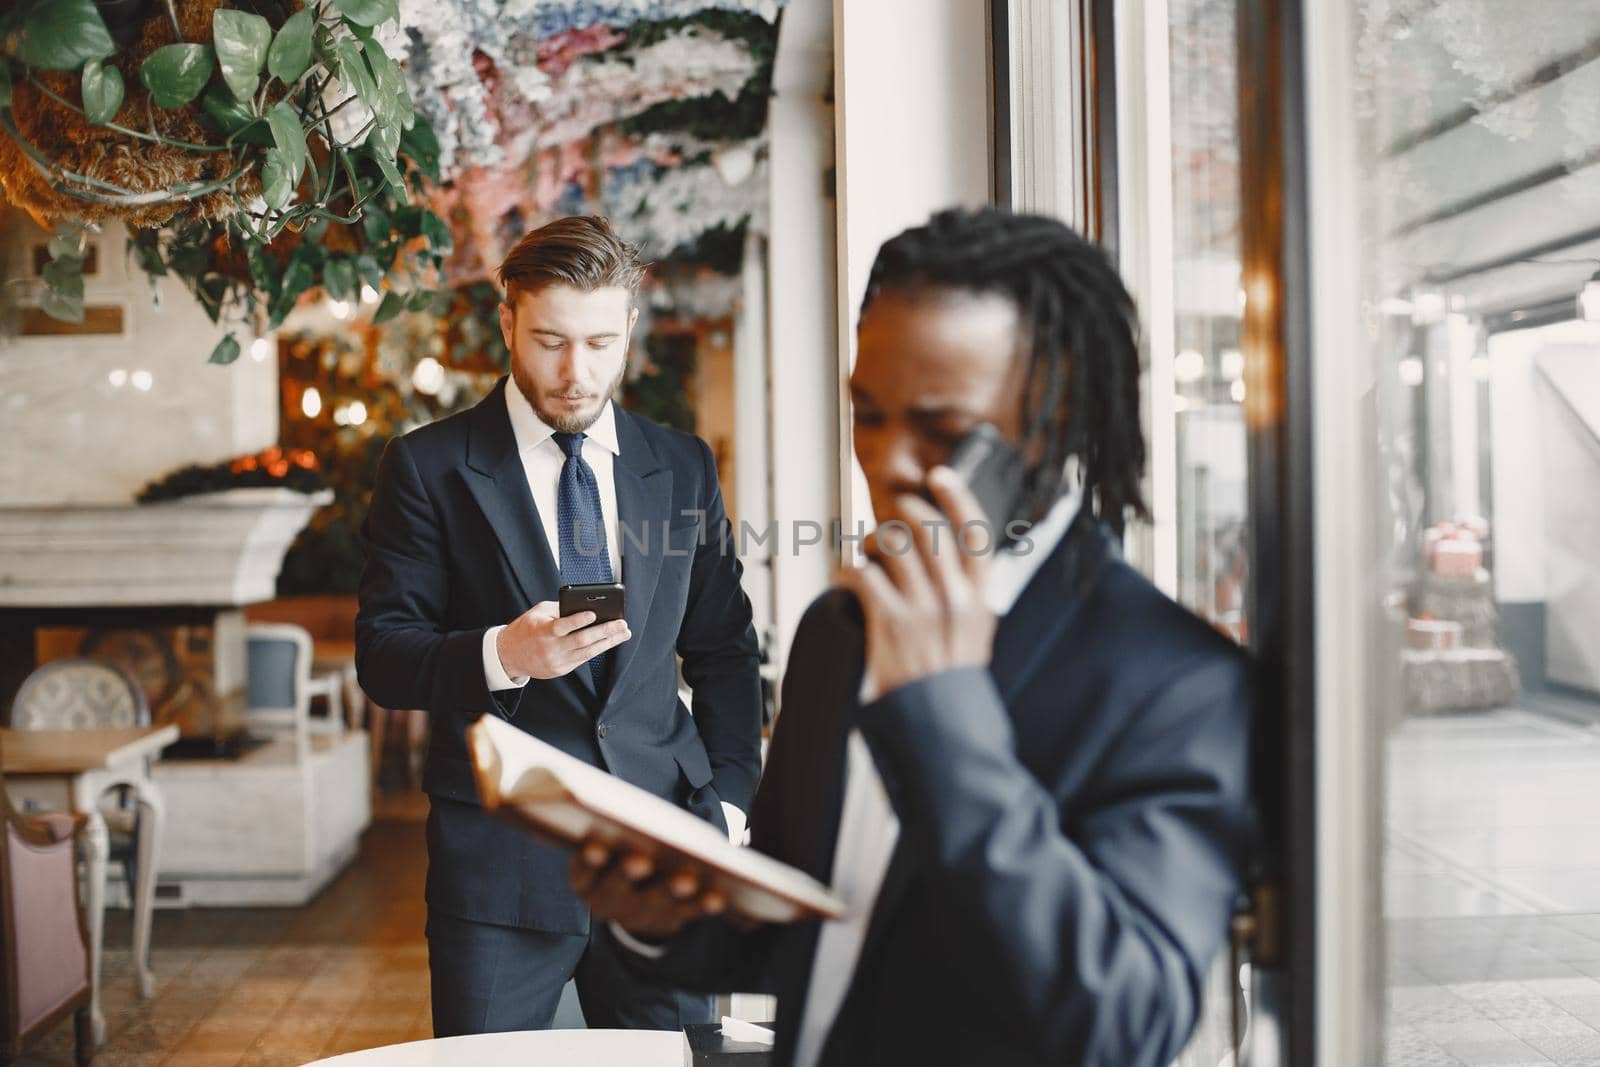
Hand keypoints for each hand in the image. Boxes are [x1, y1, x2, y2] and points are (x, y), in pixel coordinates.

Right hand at [497, 601, 629, 679]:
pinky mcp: (561, 670)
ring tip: (623, 633)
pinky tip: (609, 642)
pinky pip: (583, 659)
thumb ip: (560, 609)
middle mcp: (550, 649)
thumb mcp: (538, 613)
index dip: (578, 621)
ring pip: (588, 653)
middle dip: (605, 632)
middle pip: (582, 641)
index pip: (562, 627)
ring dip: (608, 642)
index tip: (594, 614)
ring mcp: (556, 662)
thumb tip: (586, 606)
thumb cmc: (526, 629)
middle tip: (622, 624)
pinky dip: (597, 649)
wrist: (509, 655)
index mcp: (542, 632)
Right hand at [569, 836, 728, 938]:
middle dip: (627, 874)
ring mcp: (633, 916)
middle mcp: (604, 901)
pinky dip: (700, 905)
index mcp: (585, 878)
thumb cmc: (623, 845)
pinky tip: (716, 896)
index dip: (588, 862)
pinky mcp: (664, 922)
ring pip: (651, 904)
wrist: (633, 889)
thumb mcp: (612, 838)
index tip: (596, 849)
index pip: (582, 872)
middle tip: (641, 862)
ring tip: (687, 880)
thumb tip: (630, 806)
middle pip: (613, 890)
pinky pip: (684, 914)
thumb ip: (615, 826)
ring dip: (669, 892)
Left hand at [836, 466, 996, 694]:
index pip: (976, 534)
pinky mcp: (892, 622)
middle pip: (928, 530)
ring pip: (893, 545)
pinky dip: (847, 572)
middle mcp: (955, 598)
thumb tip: (948, 563)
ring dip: (873, 543)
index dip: (958, 497)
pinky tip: (843, 580)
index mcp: (979, 599)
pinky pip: (862, 574)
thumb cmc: (950, 682)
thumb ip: (967, 599)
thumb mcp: (976, 636)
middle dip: (903, 513)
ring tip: (867, 556)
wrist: (938, 725)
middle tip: (890, 516)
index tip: (940, 476)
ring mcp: (924, 609)